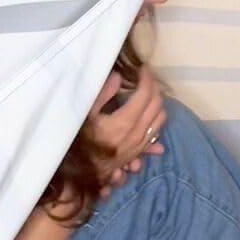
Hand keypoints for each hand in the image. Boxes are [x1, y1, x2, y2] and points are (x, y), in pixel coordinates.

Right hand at [87, 65, 166, 197]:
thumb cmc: (79, 139)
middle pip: (157, 105)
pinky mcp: (139, 152)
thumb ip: (102, 94)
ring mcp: (140, 144)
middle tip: (145, 77)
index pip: (146, 95)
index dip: (147, 78)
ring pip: (160, 120)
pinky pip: (155, 135)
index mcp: (125, 122)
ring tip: (148, 92)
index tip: (142, 68)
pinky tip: (151, 116)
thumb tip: (118, 77)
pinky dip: (156, 122)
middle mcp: (138, 134)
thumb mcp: (85, 113)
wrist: (81, 172)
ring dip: (157, 103)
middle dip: (154, 87)